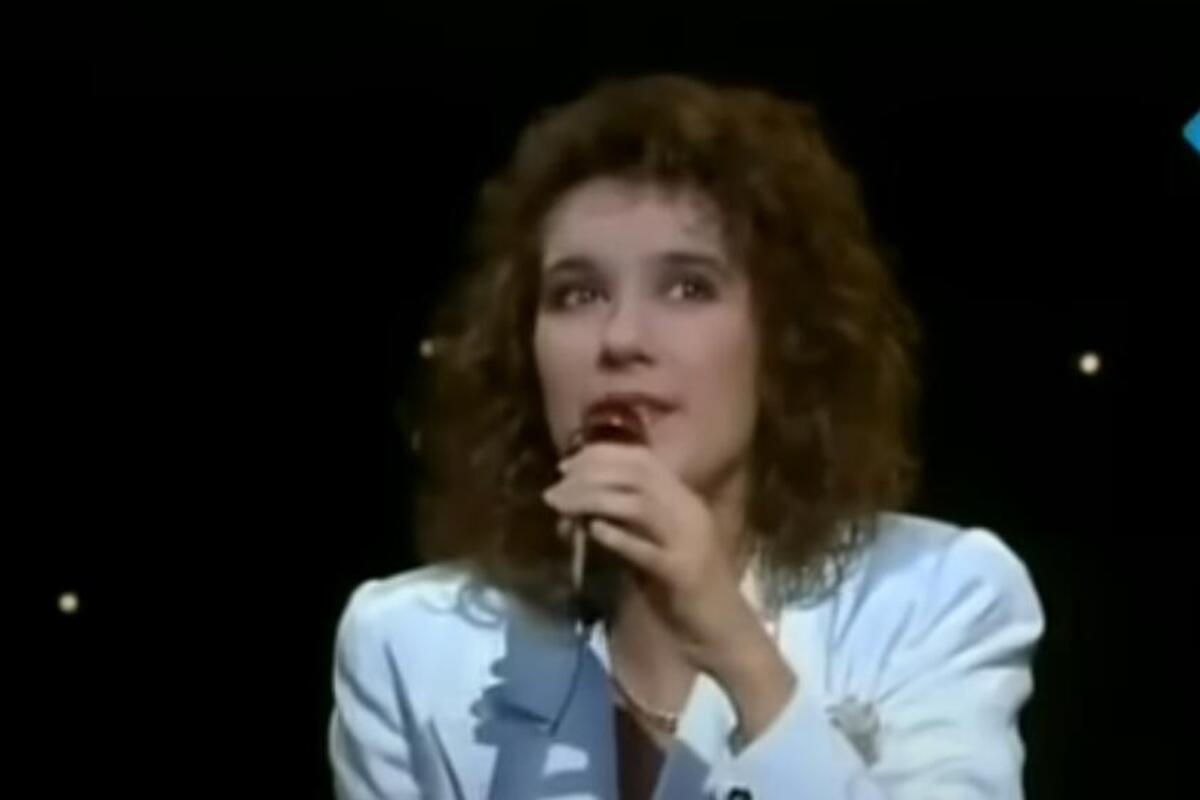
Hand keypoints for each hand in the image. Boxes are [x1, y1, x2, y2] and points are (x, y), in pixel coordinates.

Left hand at [541, 442, 762, 677]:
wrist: (726, 632)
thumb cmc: (685, 589)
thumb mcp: (653, 546)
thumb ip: (623, 525)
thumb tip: (576, 512)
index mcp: (684, 500)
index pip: (642, 460)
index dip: (600, 456)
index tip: (565, 466)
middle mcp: (689, 511)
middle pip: (636, 475)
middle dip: (590, 475)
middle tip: (555, 489)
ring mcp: (689, 540)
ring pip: (638, 505)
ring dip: (594, 500)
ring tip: (562, 507)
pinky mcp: (683, 572)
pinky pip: (648, 549)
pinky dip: (619, 537)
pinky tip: (593, 531)